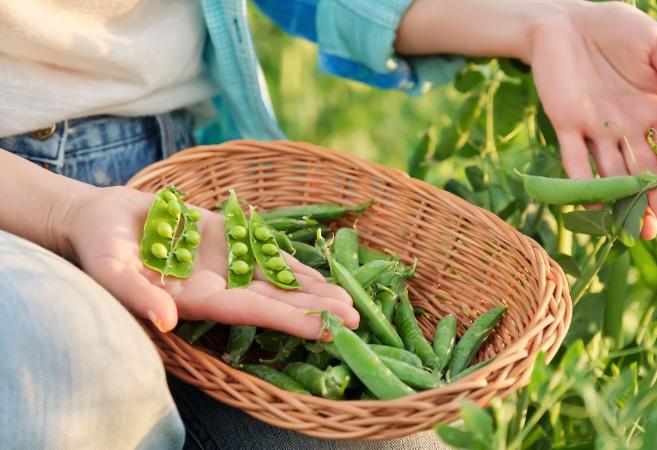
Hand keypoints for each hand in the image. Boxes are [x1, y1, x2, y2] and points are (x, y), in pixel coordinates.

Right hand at [64, 186, 358, 337]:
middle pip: (276, 302)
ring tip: (352, 301)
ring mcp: (228, 264)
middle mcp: (220, 287)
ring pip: (279, 280)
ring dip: (314, 291)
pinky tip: (325, 274)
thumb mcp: (111, 271)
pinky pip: (268, 253)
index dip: (289, 320)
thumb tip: (167, 320)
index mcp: (198, 299)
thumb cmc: (100, 249)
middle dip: (315, 311)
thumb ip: (138, 296)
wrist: (103, 220)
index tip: (327, 330)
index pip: (252, 313)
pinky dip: (296, 264)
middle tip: (357, 319)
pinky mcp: (230, 240)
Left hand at [397, 0, 656, 238]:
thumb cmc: (616, 28)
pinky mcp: (565, 125)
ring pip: (613, 172)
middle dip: (655, 196)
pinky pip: (574, 159)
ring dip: (624, 200)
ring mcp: (596, 129)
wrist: (566, 20)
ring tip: (637, 229)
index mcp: (655, 109)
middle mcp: (628, 127)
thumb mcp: (654, 45)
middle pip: (645, 168)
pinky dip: (582, 183)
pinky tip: (594, 208)